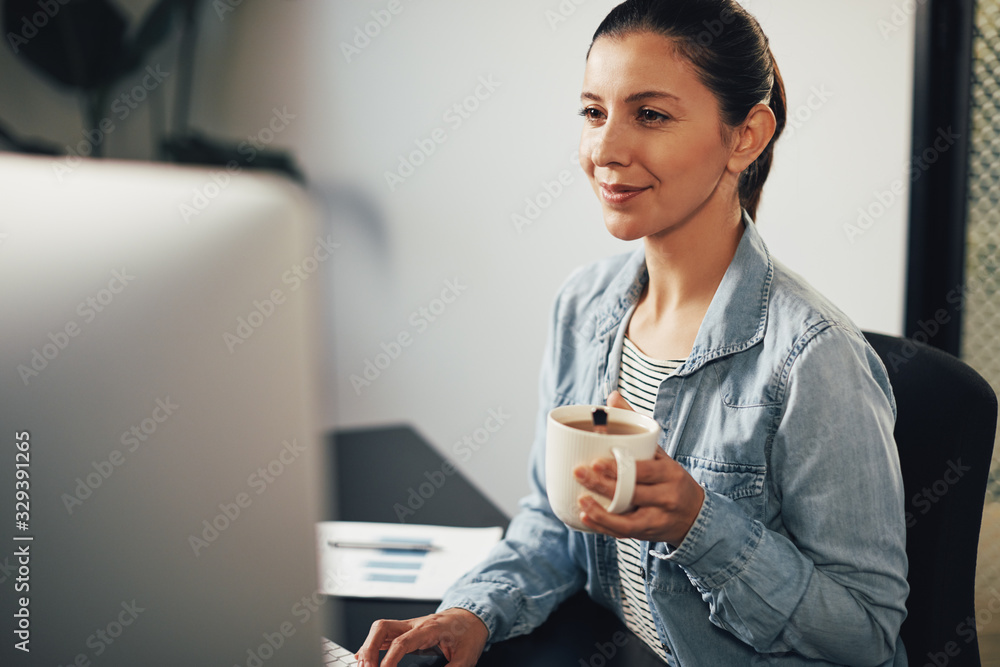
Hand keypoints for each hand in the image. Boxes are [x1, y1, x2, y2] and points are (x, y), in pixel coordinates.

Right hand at [356, 608, 487, 666]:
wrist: (473, 616)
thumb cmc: (469, 633)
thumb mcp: (466, 657)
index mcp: (429, 629)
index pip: (401, 643)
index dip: (388, 660)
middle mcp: (415, 624)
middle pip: (382, 627)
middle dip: (369, 648)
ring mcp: (409, 626)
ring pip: (380, 628)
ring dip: (368, 646)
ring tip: (363, 666)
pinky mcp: (407, 631)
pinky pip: (385, 634)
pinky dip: (372, 645)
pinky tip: (365, 658)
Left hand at [573, 392, 704, 545]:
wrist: (695, 515)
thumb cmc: (669, 478)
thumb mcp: (660, 453)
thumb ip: (636, 426)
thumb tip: (612, 396)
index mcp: (669, 472)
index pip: (644, 470)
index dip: (620, 468)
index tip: (597, 461)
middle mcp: (666, 496)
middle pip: (633, 492)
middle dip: (604, 485)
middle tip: (579, 473)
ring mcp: (658, 518)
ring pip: (628, 518)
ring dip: (602, 511)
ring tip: (581, 499)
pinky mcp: (648, 534)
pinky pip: (624, 532)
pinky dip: (604, 526)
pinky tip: (586, 516)